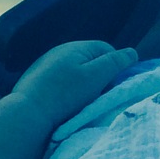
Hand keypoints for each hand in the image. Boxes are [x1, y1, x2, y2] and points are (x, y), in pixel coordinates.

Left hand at [8, 40, 136, 127]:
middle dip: (99, 75)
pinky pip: (60, 80)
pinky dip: (66, 89)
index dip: (115, 66)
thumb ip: (115, 63)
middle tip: (99, 94)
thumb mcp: (95, 77)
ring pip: (74, 71)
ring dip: (83, 83)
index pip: (106, 49)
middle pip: (90, 60)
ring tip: (82, 100)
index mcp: (75, 46)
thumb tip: (132, 52)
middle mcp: (59, 51)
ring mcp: (45, 64)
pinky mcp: (36, 79)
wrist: (27, 112)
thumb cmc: (65, 94)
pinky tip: (65, 101)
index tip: (114, 85)